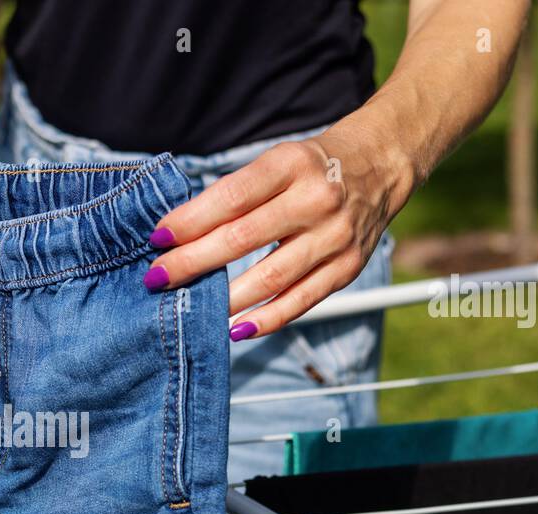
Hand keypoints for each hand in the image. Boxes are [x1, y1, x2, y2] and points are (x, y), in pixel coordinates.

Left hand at [143, 129, 410, 338]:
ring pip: (272, 277)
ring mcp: (335, 237)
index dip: (190, 221)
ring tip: (191, 308)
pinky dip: (267, 319)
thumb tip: (177, 237)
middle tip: (158, 278)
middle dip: (193, 262)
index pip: (231, 197)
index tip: (157, 239)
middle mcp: (316, 199)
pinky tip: (237, 328)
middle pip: (243, 238)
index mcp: (291, 164)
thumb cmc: (309, 168)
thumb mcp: (275, 162)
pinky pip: (302, 300)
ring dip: (225, 298)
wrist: (380, 166)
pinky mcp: (347, 267)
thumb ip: (233, 195)